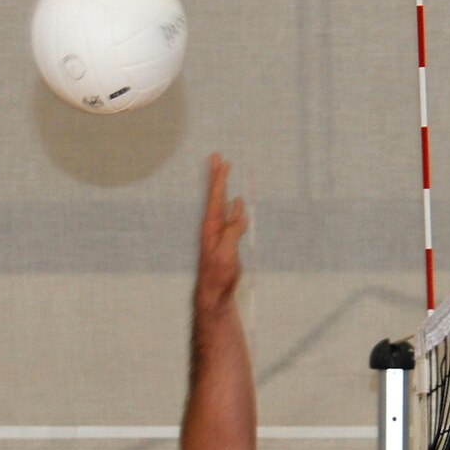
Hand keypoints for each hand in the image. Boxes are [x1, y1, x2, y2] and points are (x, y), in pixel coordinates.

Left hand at [195, 152, 248, 307]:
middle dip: (217, 176)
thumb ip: (232, 232)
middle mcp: (212, 226)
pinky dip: (234, 207)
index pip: (215, 197)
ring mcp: (218, 232)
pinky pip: (231, 218)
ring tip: (224, 173)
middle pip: (215, 195)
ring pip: (222, 204)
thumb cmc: (218, 274)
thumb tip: (239, 213)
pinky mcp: (225, 240)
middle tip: (216, 157)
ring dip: (224, 187)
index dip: (218, 178)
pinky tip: (236, 202)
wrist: (214, 291)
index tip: (221, 162)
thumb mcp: (225, 253)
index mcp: (210, 226)